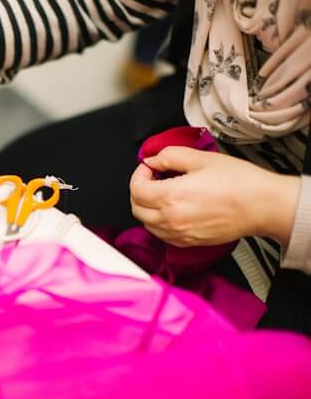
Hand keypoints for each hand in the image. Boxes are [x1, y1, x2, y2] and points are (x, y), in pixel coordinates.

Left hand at [129, 146, 299, 246]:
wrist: (263, 206)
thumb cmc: (239, 182)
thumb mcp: (201, 158)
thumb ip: (170, 156)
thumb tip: (152, 160)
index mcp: (171, 196)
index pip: (136, 189)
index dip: (139, 174)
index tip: (149, 167)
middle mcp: (171, 219)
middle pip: (136, 207)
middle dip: (140, 190)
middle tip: (154, 178)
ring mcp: (179, 234)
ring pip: (146, 223)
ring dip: (147, 207)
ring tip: (164, 192)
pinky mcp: (188, 242)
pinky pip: (161, 234)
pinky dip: (158, 222)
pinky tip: (172, 209)